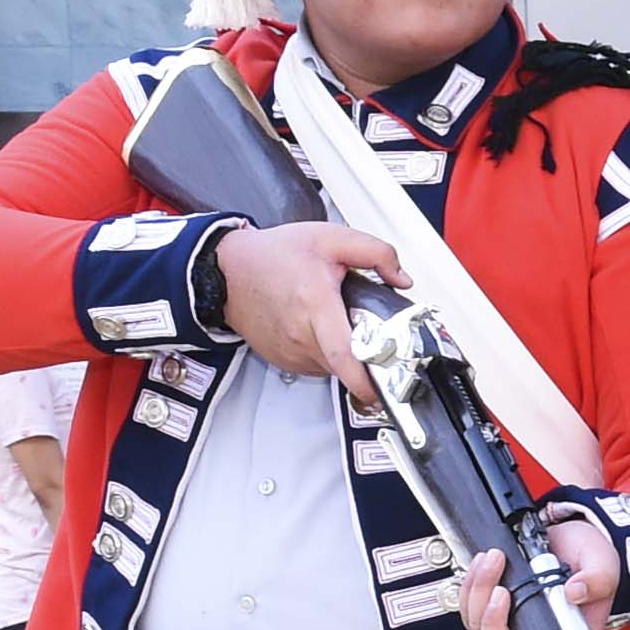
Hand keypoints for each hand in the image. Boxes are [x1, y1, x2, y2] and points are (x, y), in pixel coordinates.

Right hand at [214, 220, 400, 407]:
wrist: (226, 268)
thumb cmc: (273, 255)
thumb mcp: (331, 239)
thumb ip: (375, 253)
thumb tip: (402, 279)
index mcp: (316, 306)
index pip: (344, 354)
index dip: (365, 378)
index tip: (383, 389)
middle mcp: (302, 335)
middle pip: (348, 365)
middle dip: (369, 359)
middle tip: (377, 341)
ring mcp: (291, 352)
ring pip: (334, 368)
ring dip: (347, 354)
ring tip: (342, 325)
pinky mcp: (283, 361)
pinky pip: (318, 366)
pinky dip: (328, 354)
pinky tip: (322, 330)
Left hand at [458, 512, 616, 629]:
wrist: (572, 540)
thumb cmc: (589, 561)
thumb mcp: (604, 565)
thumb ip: (598, 580)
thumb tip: (575, 592)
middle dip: (493, 624)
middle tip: (503, 591)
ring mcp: (511, 624)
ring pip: (479, 628)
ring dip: (480, 593)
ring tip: (496, 561)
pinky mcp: (493, 606)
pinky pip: (468, 606)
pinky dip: (471, 584)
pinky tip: (485, 564)